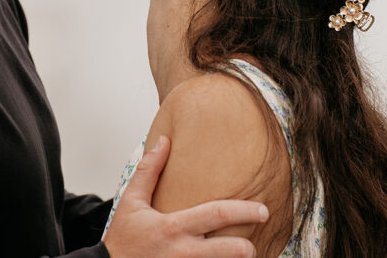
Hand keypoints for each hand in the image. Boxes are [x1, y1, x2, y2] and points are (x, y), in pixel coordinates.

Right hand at [103, 136, 268, 257]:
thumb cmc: (122, 239)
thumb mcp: (131, 202)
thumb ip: (149, 171)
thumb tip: (165, 140)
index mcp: (173, 227)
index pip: (217, 215)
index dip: (244, 210)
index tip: (263, 209)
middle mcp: (183, 253)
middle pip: (231, 250)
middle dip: (248, 248)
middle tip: (253, 243)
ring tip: (241, 256)